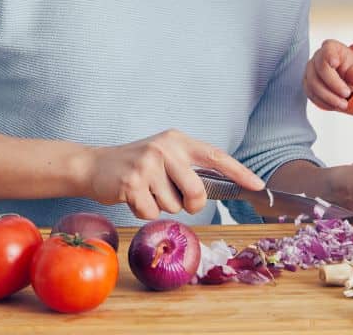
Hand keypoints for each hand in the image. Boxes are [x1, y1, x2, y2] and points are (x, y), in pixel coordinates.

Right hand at [85, 129, 261, 219]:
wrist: (95, 166)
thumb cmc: (136, 166)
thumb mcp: (164, 157)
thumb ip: (188, 168)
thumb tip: (220, 187)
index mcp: (178, 140)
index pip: (216, 156)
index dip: (239, 172)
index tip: (257, 184)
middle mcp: (165, 148)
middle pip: (197, 192)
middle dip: (189, 204)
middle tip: (172, 196)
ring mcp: (147, 164)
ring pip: (174, 206)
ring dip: (161, 206)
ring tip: (146, 190)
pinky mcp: (132, 183)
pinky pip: (152, 213)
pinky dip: (144, 212)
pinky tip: (133, 196)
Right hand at [304, 39, 352, 110]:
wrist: (344, 75)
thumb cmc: (349, 68)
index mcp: (330, 48)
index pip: (327, 52)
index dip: (329, 57)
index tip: (335, 62)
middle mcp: (316, 58)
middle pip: (319, 71)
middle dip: (333, 85)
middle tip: (347, 94)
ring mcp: (309, 71)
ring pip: (313, 85)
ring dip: (329, 97)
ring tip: (343, 104)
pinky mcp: (307, 84)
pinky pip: (311, 95)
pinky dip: (323, 102)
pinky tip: (334, 105)